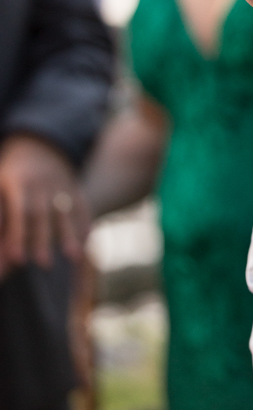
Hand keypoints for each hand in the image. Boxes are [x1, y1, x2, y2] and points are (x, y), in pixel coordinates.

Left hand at [0, 133, 87, 276]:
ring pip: (65, 212)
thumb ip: (0, 218)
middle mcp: (42, 184)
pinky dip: (85, 222)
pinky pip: (82, 205)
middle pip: (43, 214)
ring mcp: (61, 185)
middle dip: (43, 239)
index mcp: (19, 183)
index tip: (18, 259)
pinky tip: (86, 240)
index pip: (20, 211)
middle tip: (43, 265)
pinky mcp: (75, 188)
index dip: (18, 234)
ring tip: (73, 257)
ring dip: (69, 235)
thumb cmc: (11, 176)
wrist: (38, 145)